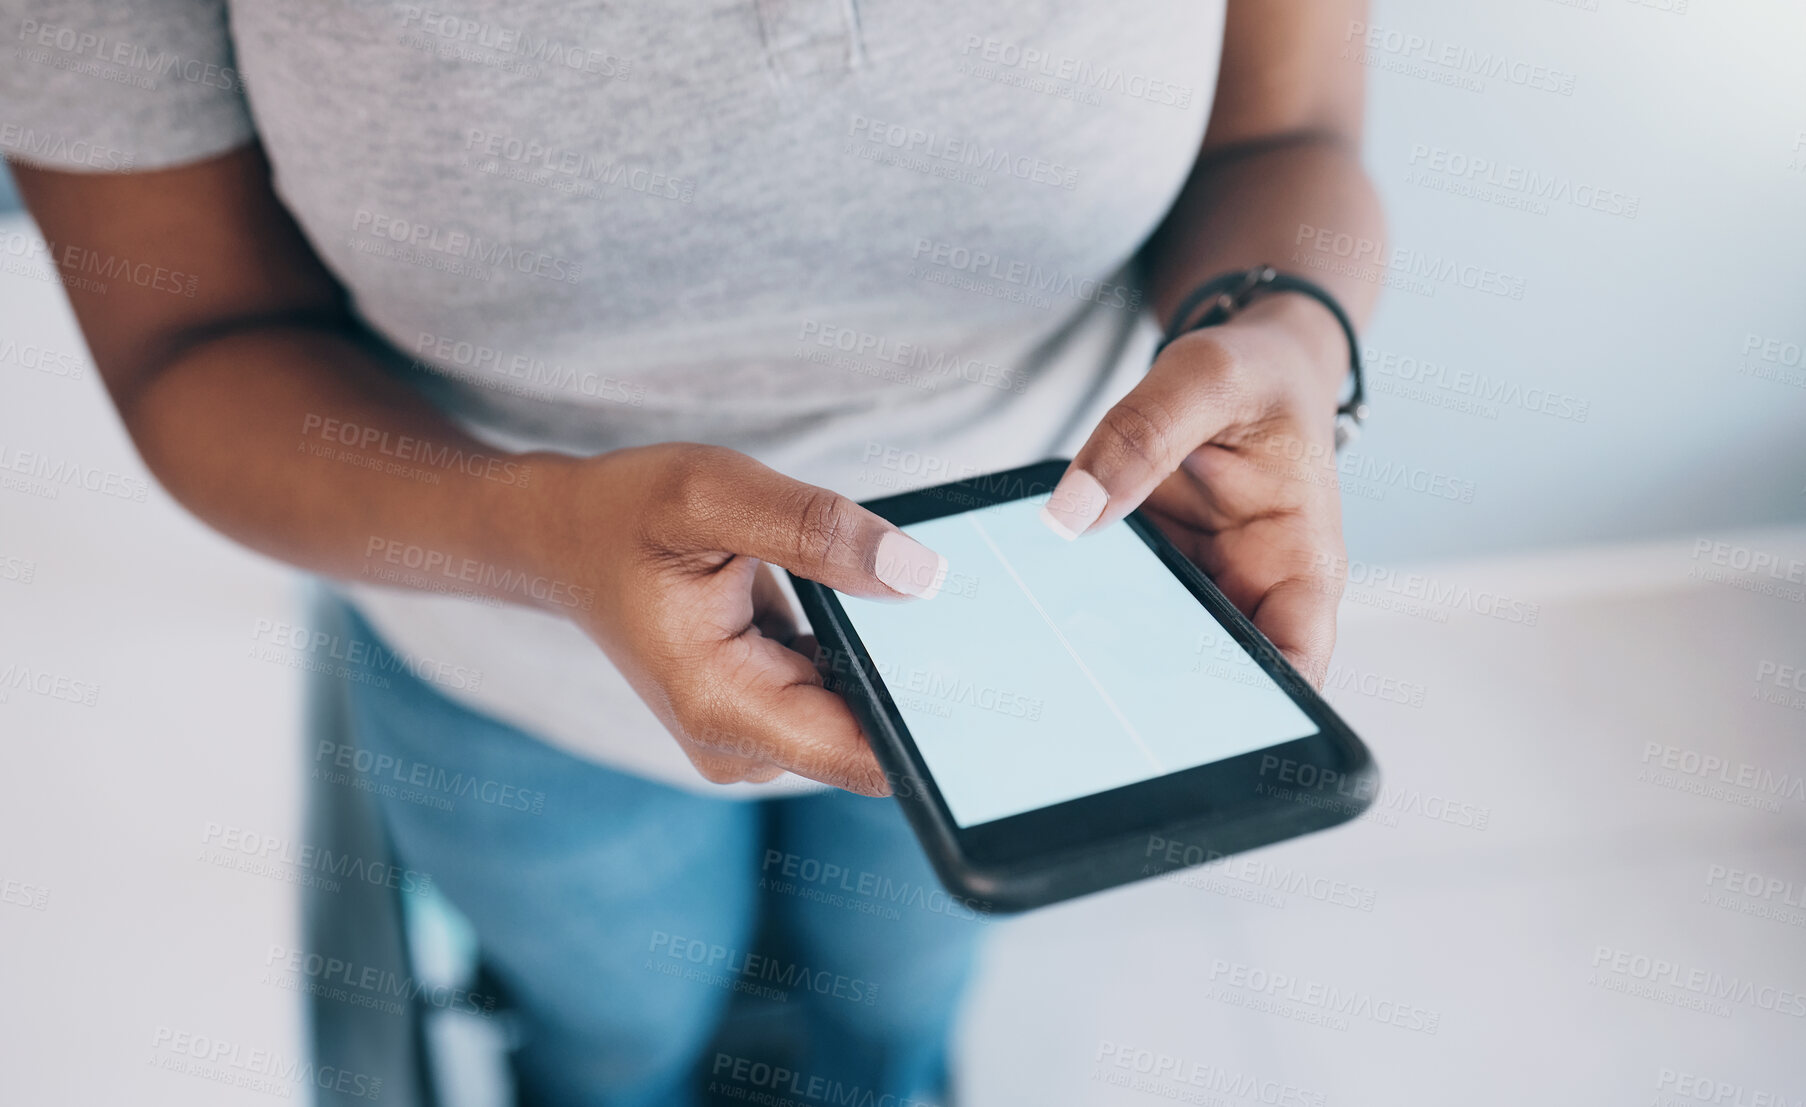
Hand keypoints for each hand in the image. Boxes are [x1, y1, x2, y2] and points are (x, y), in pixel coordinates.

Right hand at [538, 444, 949, 792]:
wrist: (561, 540)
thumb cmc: (624, 513)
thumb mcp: (714, 495)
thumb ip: (816, 531)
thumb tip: (919, 576)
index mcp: (724, 706)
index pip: (866, 756)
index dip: (933, 729)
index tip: (993, 688)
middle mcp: (740, 744)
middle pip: (873, 737)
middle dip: (920, 680)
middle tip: (972, 613)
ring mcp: (752, 736)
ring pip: (862, 716)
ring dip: (892, 665)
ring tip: (912, 598)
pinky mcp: (765, 715)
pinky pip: (842, 697)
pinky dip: (863, 656)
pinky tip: (869, 606)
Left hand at [1040, 296, 1349, 685]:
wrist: (1245, 367)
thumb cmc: (1257, 373)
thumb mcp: (1207, 376)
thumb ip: (1142, 435)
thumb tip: (1071, 512)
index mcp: (1302, 564)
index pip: (1294, 666)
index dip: (1252, 712)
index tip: (1183, 727)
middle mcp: (1253, 594)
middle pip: (1213, 683)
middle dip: (1154, 703)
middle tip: (1084, 705)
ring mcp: (1197, 592)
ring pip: (1152, 656)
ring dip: (1103, 662)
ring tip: (1046, 664)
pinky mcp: (1150, 577)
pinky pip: (1111, 612)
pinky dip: (1076, 616)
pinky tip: (1030, 614)